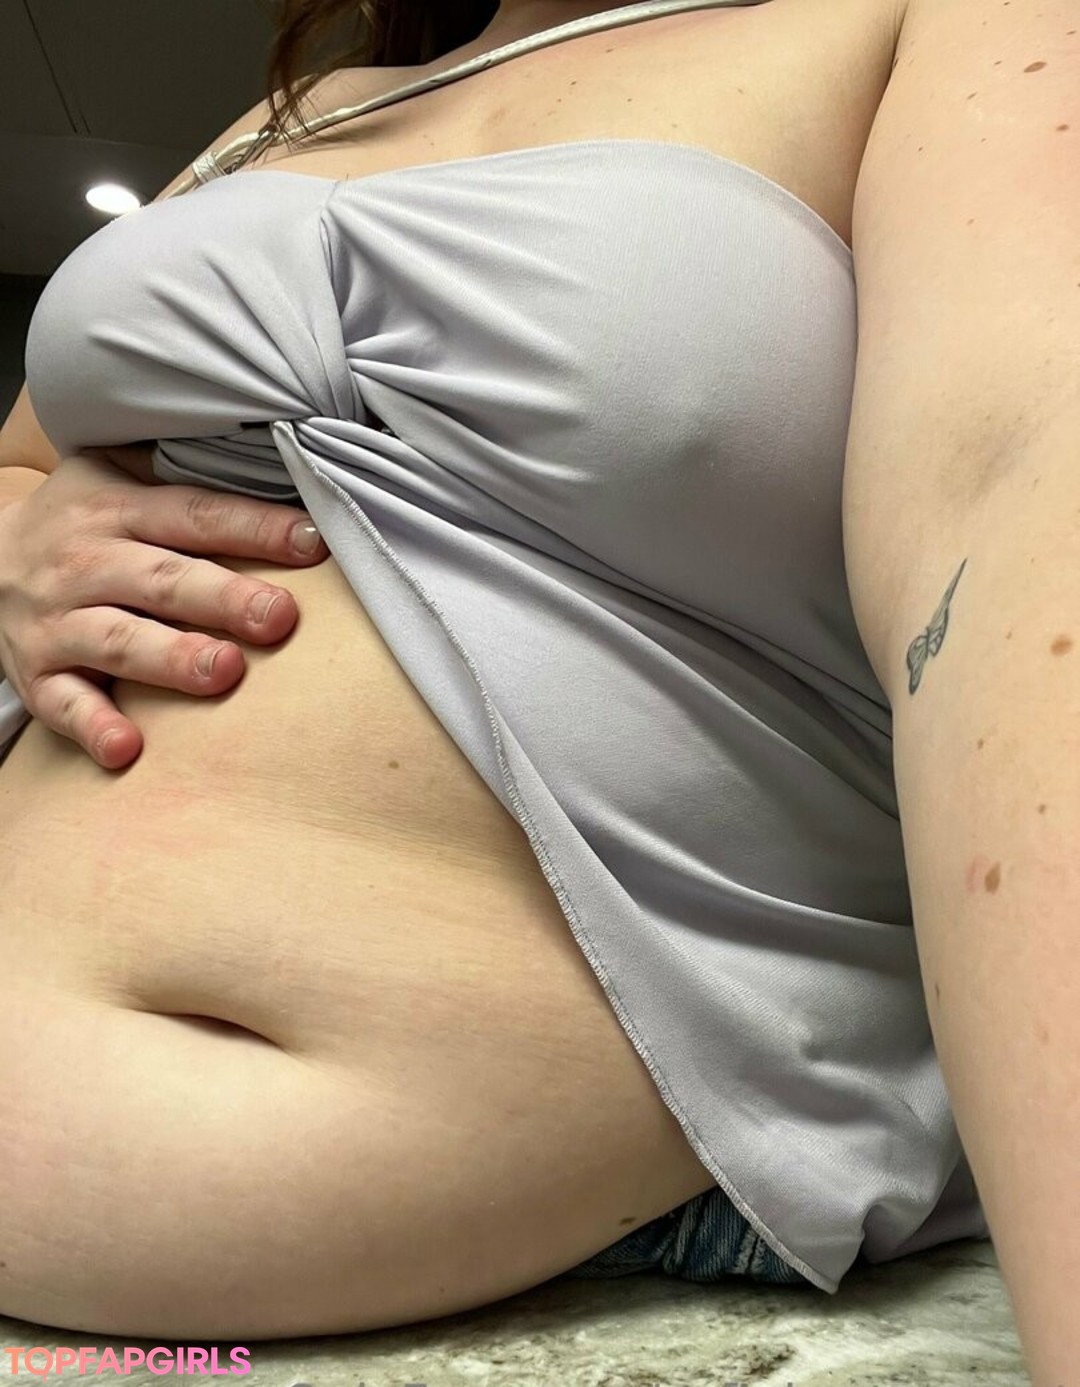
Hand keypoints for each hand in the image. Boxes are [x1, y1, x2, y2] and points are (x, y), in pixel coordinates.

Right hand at [0, 449, 328, 769]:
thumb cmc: (83, 521)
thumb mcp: (118, 477)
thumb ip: (188, 477)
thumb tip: (288, 463)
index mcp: (117, 509)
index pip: (195, 515)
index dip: (254, 528)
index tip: (312, 544)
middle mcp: (86, 563)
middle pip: (162, 580)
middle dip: (223, 598)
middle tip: (279, 617)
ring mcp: (58, 621)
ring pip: (119, 641)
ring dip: (172, 659)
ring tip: (225, 672)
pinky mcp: (37, 674)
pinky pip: (64, 704)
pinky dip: (94, 727)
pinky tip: (127, 749)